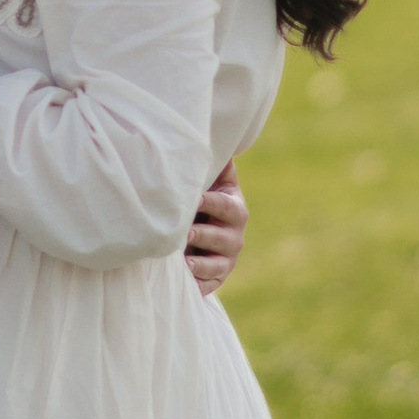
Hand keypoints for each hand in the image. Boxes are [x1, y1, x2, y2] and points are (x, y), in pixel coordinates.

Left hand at [186, 161, 246, 296]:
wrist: (206, 236)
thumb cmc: (206, 202)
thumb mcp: (216, 183)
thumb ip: (218, 166)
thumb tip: (218, 134)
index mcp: (235, 209)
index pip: (226, 206)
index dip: (211, 202)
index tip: (194, 199)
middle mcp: (235, 237)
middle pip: (221, 237)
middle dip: (202, 234)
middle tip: (183, 232)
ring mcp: (227, 260)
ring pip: (215, 264)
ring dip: (199, 263)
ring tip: (183, 260)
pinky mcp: (216, 279)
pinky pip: (208, 284)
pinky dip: (196, 283)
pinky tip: (184, 279)